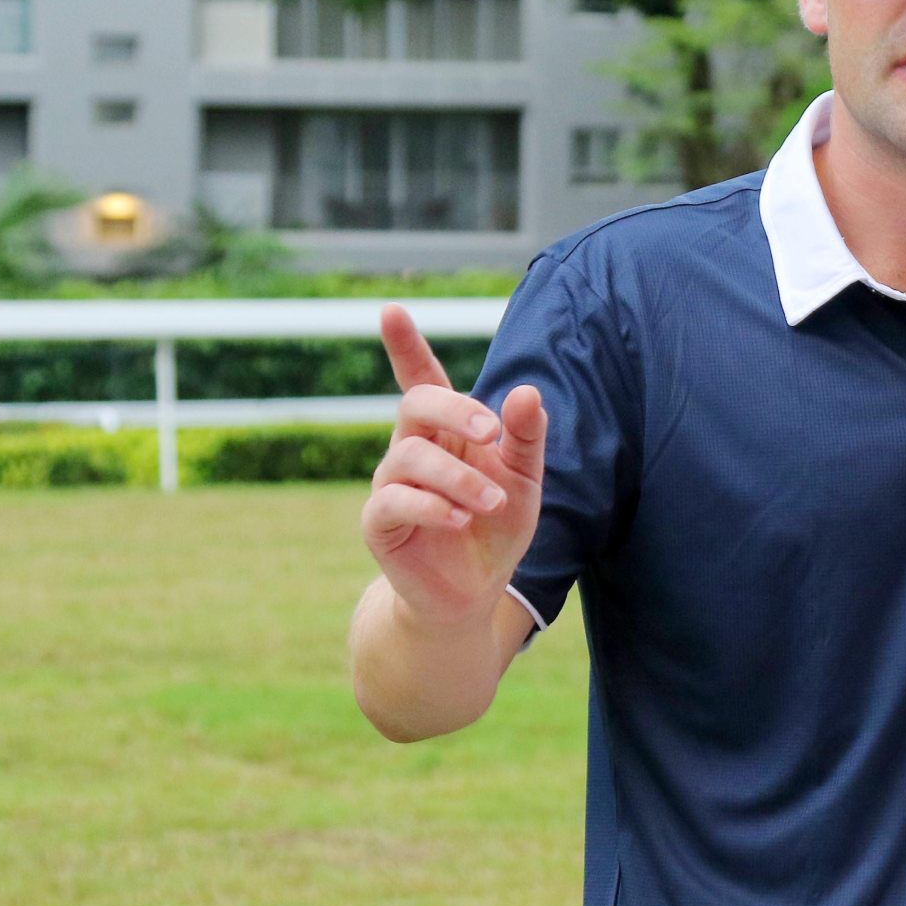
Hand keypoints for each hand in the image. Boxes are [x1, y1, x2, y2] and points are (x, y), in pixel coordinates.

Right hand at [361, 303, 547, 624]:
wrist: (474, 594)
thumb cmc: (496, 528)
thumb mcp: (525, 481)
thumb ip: (526, 438)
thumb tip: (527, 392)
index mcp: (446, 432)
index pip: (422, 379)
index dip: (405, 346)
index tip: (391, 310)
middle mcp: (412, 449)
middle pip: (415, 405)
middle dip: (452, 410)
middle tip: (491, 432)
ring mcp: (391, 485)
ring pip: (411, 458)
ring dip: (458, 478)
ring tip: (492, 503)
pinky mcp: (379, 524)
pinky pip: (393, 502)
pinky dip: (430, 506)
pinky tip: (460, 518)